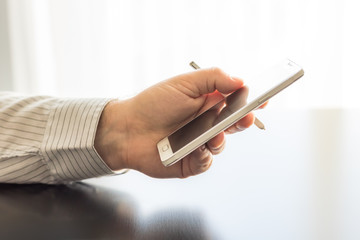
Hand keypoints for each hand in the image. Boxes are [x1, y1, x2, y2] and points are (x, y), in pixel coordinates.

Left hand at [95, 68, 255, 177]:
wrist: (127, 130)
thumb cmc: (153, 104)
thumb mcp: (183, 83)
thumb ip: (213, 78)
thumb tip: (240, 81)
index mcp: (206, 103)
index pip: (234, 102)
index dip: (250, 101)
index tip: (264, 99)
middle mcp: (205, 123)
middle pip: (233, 124)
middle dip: (244, 120)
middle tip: (247, 117)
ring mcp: (198, 143)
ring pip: (221, 144)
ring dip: (221, 140)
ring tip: (214, 135)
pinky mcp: (190, 162)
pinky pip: (206, 162)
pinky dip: (205, 157)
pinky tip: (197, 150)